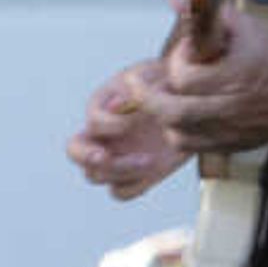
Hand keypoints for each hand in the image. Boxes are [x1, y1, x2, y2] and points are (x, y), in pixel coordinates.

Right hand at [69, 61, 190, 198]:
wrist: (192, 103)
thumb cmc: (170, 82)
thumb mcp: (159, 74)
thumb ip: (141, 82)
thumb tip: (117, 104)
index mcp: (102, 106)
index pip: (94, 121)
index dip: (110, 124)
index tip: (136, 119)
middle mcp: (101, 134)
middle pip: (75, 151)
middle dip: (87, 156)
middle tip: (105, 157)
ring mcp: (115, 157)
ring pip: (96, 176)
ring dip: (119, 172)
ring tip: (150, 160)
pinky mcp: (134, 175)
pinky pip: (122, 192)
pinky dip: (134, 186)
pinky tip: (155, 169)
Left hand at [136, 16, 267, 153]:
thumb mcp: (247, 28)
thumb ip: (210, 15)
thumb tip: (177, 2)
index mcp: (237, 76)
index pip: (186, 77)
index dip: (177, 61)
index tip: (184, 52)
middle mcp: (232, 107)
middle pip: (173, 112)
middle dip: (148, 98)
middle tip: (138, 84)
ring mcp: (230, 130)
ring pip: (178, 134)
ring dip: (163, 116)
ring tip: (162, 99)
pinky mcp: (230, 145)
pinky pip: (191, 147)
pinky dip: (179, 132)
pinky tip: (179, 117)